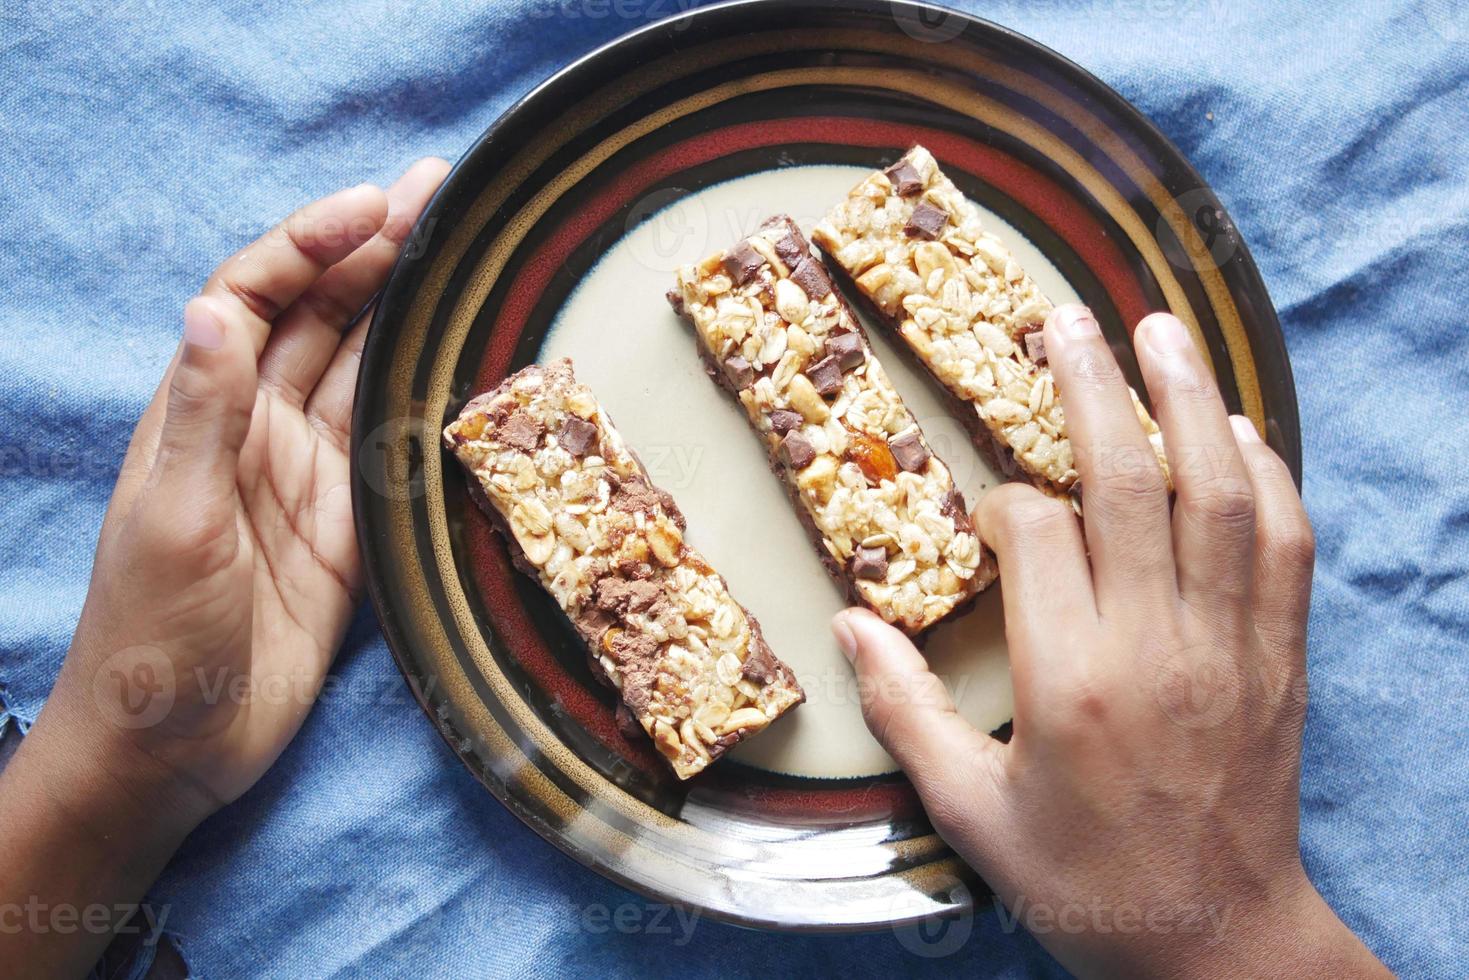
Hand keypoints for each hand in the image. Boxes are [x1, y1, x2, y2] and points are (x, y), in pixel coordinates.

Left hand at [0, 157, 447, 976]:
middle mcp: (258, 430)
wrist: (173, 745)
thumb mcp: (168, 521)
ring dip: (407, 311)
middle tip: (443, 198)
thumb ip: (201, 417)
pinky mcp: (353, 527)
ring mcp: (310, 477)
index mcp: (201, 413)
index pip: (257, 297)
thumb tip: (216, 307)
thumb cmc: (149, 637)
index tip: (375, 205)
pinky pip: (396, 447)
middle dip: (374, 252)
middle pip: (322, 318)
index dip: (311, 243)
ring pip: (365, 370)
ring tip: (464, 254)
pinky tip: (466, 363)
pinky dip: (430, 400)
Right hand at [832, 306, 1386, 976]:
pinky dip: (1264, 472)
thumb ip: (904, 711)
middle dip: (1091, 388)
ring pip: (1216, 493)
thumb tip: (852, 626)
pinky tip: (1237, 428)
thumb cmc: (1084, 879)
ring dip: (1187, 400)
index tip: (991, 515)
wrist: (1215, 940)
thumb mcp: (970, 812)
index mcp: (1069, 683)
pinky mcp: (1279, 656)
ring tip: (1157, 329)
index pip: (1036, 536)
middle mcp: (1155, 647)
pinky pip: (1282, 541)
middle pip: (1128, 483)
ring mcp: (1230, 645)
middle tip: (1064, 318)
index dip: (1004, 504)